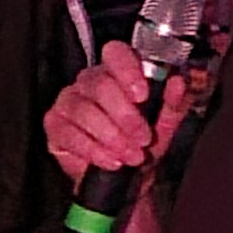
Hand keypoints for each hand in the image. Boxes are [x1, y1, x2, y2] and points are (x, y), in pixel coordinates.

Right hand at [44, 42, 201, 183]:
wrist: (126, 180)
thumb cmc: (142, 143)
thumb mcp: (165, 124)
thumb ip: (173, 102)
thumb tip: (178, 82)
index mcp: (118, 72)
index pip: (116, 53)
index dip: (127, 70)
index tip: (142, 95)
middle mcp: (89, 81)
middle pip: (100, 84)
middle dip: (125, 116)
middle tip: (143, 139)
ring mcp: (68, 101)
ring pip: (84, 110)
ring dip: (111, 136)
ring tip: (131, 156)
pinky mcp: (55, 125)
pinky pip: (69, 133)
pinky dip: (93, 150)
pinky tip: (111, 162)